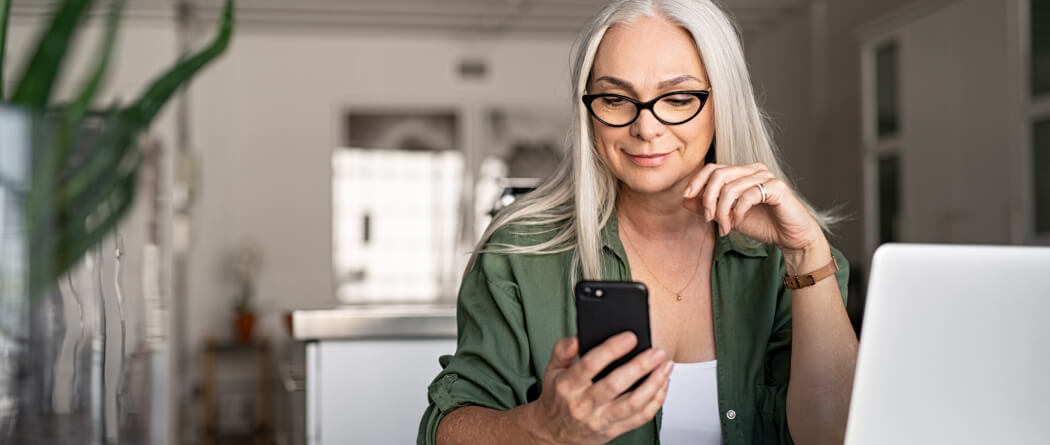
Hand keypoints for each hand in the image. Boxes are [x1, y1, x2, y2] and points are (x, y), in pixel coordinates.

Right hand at [524, 333, 672, 444]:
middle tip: (657, 352)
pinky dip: (656, 401)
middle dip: (640, 366)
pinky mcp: (613, 431)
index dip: (612, 350)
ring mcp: (600, 420)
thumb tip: (578, 336)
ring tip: (666, 366)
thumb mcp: (551, 370)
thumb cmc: (557, 397)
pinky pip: (640, 418)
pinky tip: (662, 384)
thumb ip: (563, 350)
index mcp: (568, 385)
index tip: (630, 337)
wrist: (553, 433)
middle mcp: (584, 404)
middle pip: (616, 384)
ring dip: (654, 384)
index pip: (590, 364)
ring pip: (633, 404)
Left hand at [681, 162, 824, 252]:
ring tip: (726, 227)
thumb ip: (708, 207)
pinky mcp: (777, 188)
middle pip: (719, 174)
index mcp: (742, 173)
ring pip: (731, 187)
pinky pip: (748, 195)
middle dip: (708, 199)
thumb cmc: (763, 225)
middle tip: (708, 219)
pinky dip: (738, 211)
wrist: (790, 238)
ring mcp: (767, 177)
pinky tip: (737, 223)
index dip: (697, 181)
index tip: (687, 197)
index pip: (713, 168)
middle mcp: (754, 170)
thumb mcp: (728, 216)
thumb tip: (685, 199)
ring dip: (723, 211)